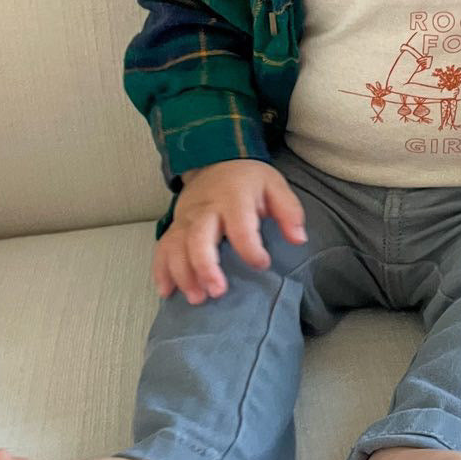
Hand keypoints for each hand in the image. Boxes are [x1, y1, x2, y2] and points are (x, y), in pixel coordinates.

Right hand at [153, 160, 307, 303]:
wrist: (216, 161)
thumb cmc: (249, 181)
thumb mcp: (274, 186)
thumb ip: (288, 211)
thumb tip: (299, 239)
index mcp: (234, 198)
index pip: (240, 226)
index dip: (250, 248)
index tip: (263, 264)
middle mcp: (205, 209)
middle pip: (199, 238)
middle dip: (205, 267)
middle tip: (218, 291)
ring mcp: (186, 218)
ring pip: (176, 246)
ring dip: (183, 274)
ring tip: (197, 299)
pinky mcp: (175, 226)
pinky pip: (162, 248)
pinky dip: (161, 270)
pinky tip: (167, 292)